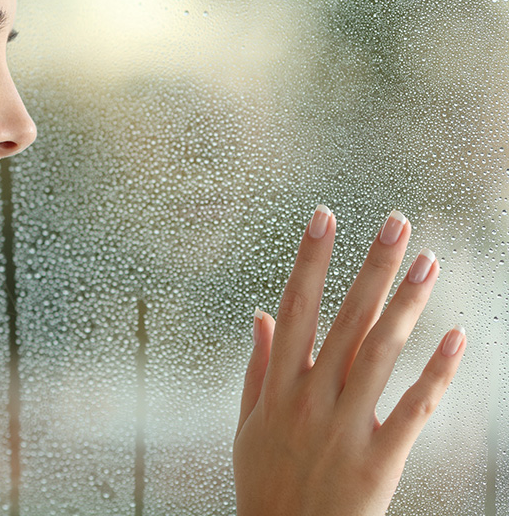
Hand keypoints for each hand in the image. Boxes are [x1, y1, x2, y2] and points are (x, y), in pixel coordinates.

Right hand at [233, 206, 464, 515]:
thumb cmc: (266, 483)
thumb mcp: (248, 423)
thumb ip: (257, 366)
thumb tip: (260, 316)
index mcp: (278, 386)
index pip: (294, 308)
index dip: (309, 261)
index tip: (323, 219)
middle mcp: (312, 398)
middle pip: (346, 319)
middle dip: (372, 267)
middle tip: (397, 224)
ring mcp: (347, 426)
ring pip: (380, 352)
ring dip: (407, 304)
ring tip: (429, 262)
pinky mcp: (381, 457)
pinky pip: (414, 407)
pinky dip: (437, 370)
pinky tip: (455, 335)